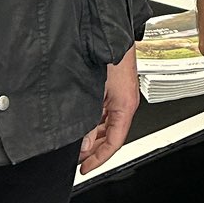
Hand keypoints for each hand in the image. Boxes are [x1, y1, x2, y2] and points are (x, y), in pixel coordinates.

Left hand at [79, 55, 139, 172]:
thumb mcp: (95, 94)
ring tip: (78, 145)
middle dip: (95, 150)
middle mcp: (125, 102)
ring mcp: (119, 95)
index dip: (100, 159)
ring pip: (107, 124)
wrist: (110, 34)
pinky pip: (105, 112)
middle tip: (78, 160)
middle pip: (112, 135)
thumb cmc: (109, 56)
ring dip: (93, 136)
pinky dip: (95, 122)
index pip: (115, 142)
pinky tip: (83, 125)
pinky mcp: (113, 88)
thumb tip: (84, 144)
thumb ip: (89, 122)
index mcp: (125, 106)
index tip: (85, 168)